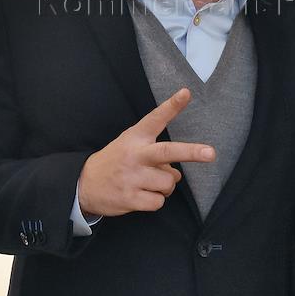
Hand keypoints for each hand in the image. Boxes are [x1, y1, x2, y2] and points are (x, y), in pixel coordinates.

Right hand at [77, 88, 214, 216]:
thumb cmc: (116, 161)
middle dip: (191, 152)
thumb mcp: (130, 144)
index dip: (172, 106)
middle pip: (167, 152)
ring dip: (165, 186)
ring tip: (147, 183)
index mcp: (136, 137)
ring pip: (168, 182)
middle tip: (210, 153)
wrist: (84, 184)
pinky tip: (141, 195)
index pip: (156, 118)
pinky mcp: (129, 198)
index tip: (186, 93)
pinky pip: (158, 202)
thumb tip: (178, 174)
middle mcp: (135, 155)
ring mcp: (132, 177)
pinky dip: (155, 200)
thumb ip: (156, 154)